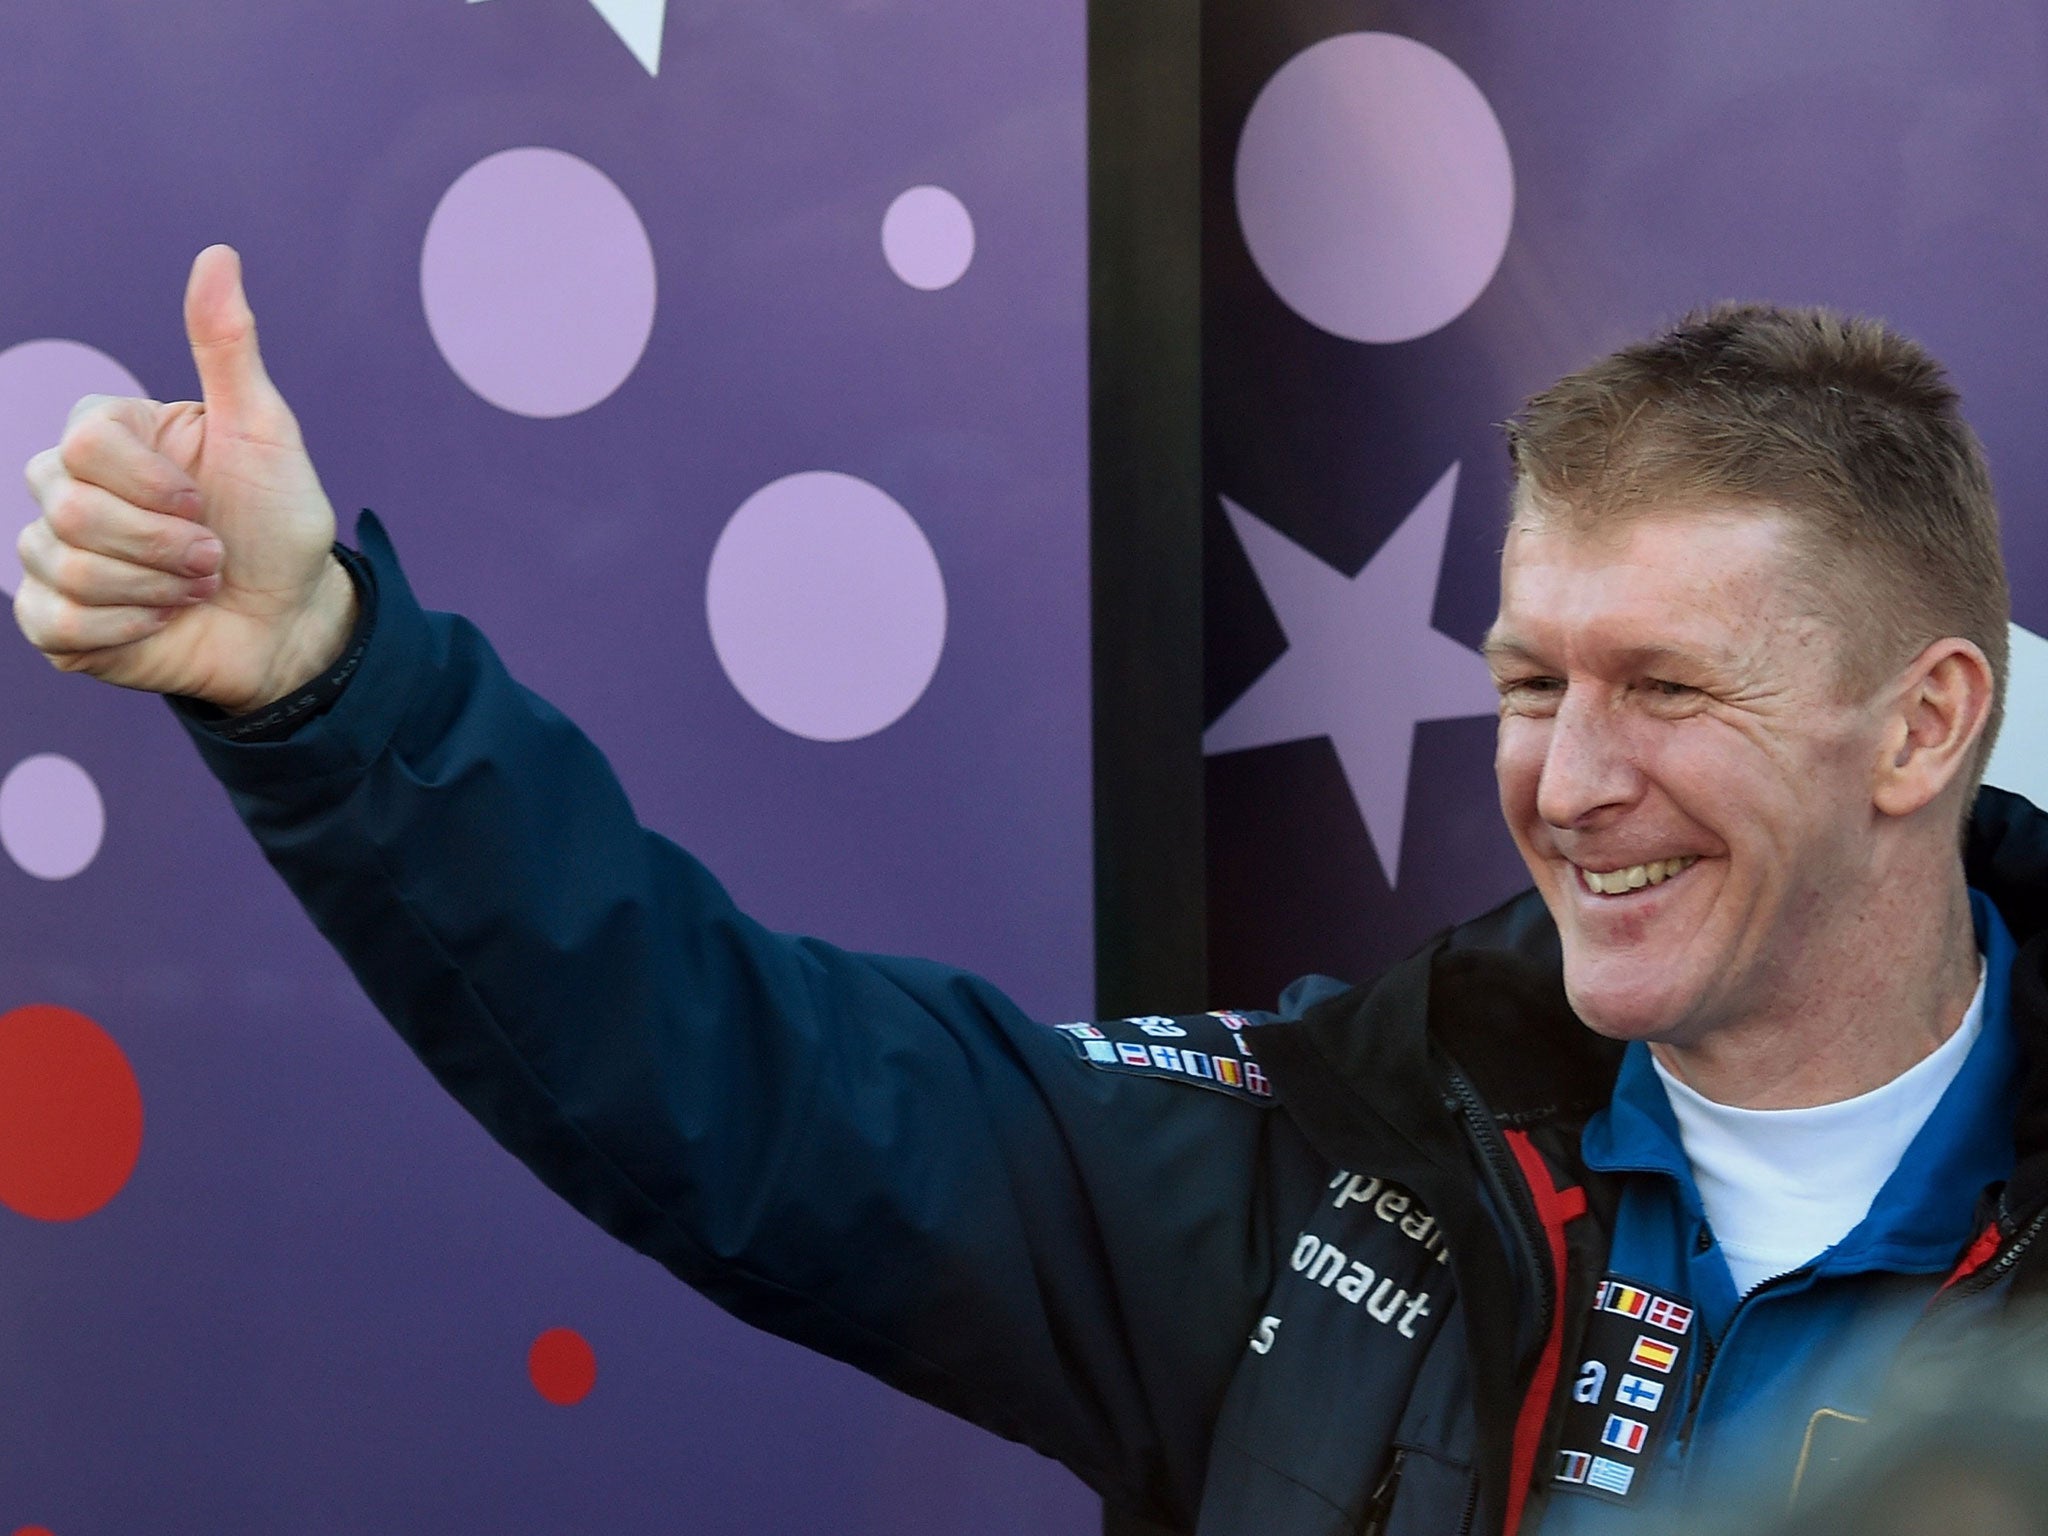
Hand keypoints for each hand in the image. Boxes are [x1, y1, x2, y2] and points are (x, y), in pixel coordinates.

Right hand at [14, 245, 355, 712]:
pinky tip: (162, 623)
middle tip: (213, 558)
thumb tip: (218, 254)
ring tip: (195, 588)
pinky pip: (60, 625)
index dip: (154, 486)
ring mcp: (52, 554)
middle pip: (71, 509)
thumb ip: (228, 347)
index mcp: (107, 436)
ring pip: (67, 568)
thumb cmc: (277, 522)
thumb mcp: (264, 431)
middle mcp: (66, 488)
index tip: (207, 503)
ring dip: (156, 590)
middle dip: (164, 545)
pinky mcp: (55, 621)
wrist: (290, 617)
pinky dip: (128, 631)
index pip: (85, 443)